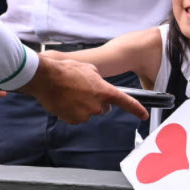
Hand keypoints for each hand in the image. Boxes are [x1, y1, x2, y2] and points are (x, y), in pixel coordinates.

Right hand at [18, 52, 148, 123]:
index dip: (136, 109)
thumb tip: (97, 83)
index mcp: (104, 91)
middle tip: (83, 91)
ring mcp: (86, 114)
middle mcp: (98, 105)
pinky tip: (64, 100)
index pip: (126, 102)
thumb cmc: (65, 70)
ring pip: (88, 112)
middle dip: (96, 102)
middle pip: (103, 108)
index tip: (144, 115)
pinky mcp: (73, 120)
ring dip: (82, 105)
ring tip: (69, 93)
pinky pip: (76, 117)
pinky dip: (72, 111)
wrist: (46, 78)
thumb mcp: (88, 69)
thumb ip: (98, 79)